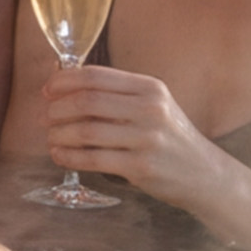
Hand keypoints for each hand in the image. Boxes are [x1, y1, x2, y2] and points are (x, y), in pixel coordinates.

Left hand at [40, 62, 226, 208]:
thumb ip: (116, 94)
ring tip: (51, 138)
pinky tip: (60, 156)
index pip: (95, 76)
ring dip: (59, 134)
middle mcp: (150, 109)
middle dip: (57, 109)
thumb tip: (62, 84)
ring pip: (86, 130)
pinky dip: (68, 156)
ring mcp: (147, 138)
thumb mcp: (153, 106)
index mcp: (150, 88)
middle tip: (45, 117)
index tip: (47, 90)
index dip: (63, 81)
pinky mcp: (141, 166)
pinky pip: (92, 158)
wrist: (205, 174)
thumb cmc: (169, 137)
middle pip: (86, 101)